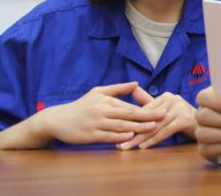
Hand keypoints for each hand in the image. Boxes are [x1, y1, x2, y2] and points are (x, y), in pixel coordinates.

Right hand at [37, 82, 165, 145]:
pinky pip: (107, 137)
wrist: (57, 119)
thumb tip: (136, 83)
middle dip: (147, 117)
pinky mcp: (89, 135)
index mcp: (106, 101)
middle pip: (128, 115)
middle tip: (162, 117)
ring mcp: (95, 124)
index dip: (146, 109)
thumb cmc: (81, 106)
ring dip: (137, 128)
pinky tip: (131, 137)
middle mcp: (102, 111)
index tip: (161, 110)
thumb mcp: (98, 92)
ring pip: (120, 127)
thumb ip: (118, 89)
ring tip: (152, 128)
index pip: (130, 106)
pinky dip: (119, 137)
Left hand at [117, 88, 196, 149]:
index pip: (145, 111)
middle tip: (120, 144)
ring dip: (141, 138)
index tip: (117, 134)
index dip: (131, 123)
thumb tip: (133, 88)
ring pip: (156, 126)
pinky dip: (154, 139)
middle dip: (133, 133)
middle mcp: (173, 99)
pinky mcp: (186, 118)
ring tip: (128, 147)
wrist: (204, 126)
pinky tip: (143, 147)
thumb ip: (148, 102)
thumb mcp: (164, 110)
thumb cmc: (181, 119)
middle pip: (149, 119)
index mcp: (166, 96)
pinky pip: (166, 130)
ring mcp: (180, 108)